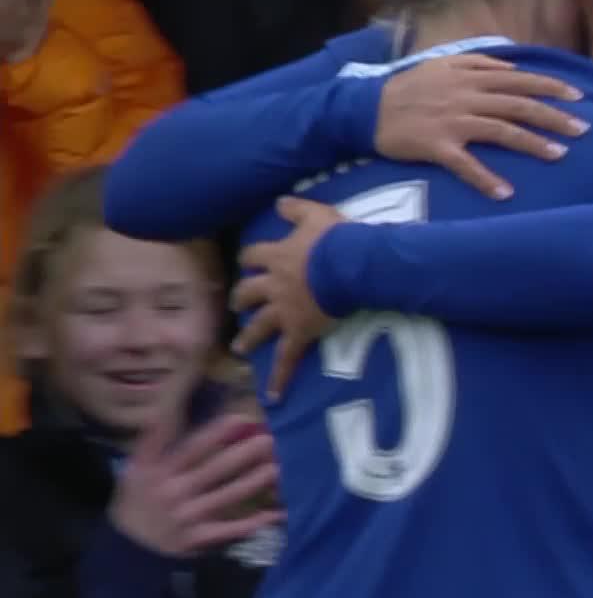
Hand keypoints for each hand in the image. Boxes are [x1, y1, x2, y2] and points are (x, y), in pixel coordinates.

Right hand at [108, 411, 283, 557]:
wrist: (125, 548)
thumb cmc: (137, 500)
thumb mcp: (136, 469)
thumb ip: (152, 441)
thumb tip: (163, 411)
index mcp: (161, 472)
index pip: (191, 449)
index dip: (216, 434)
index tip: (241, 418)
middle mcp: (175, 492)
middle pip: (214, 470)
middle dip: (243, 455)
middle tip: (269, 440)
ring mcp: (187, 516)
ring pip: (226, 497)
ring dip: (252, 483)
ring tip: (276, 469)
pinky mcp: (196, 539)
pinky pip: (228, 531)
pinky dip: (251, 524)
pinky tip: (274, 514)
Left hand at [231, 198, 346, 400]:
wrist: (351, 265)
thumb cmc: (337, 239)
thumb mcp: (316, 214)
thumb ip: (295, 209)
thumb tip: (278, 201)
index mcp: (277, 257)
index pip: (253, 256)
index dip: (249, 258)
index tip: (248, 261)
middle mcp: (274, 285)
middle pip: (248, 292)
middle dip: (240, 299)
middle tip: (236, 305)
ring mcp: (284, 310)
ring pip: (258, 326)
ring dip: (248, 338)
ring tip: (239, 348)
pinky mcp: (300, 331)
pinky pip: (287, 358)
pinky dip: (279, 378)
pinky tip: (273, 396)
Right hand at [376, 53, 589, 199]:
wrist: (365, 109)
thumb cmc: (409, 86)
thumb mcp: (443, 62)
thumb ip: (479, 61)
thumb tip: (513, 67)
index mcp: (470, 76)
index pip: (520, 80)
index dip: (551, 87)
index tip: (579, 97)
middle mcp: (466, 96)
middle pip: (518, 105)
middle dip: (554, 117)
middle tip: (583, 129)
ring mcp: (452, 122)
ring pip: (501, 131)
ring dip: (532, 144)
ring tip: (559, 155)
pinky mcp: (437, 147)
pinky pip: (465, 165)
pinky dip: (485, 179)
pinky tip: (505, 193)